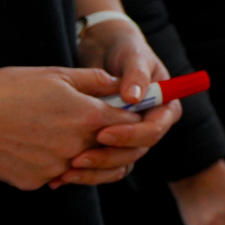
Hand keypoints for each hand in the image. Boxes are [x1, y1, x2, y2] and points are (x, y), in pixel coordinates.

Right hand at [0, 65, 164, 190]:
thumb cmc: (7, 90)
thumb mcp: (56, 75)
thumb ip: (94, 81)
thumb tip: (119, 85)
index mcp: (88, 117)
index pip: (131, 124)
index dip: (134, 118)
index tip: (130, 114)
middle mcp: (77, 147)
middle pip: (114, 151)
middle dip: (115, 141)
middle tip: (105, 130)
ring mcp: (56, 168)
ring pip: (85, 167)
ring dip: (85, 155)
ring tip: (67, 136)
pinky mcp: (35, 182)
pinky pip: (56, 175)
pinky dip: (53, 164)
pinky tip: (36, 146)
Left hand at [56, 22, 176, 186]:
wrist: (105, 50)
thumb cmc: (125, 49)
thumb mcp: (133, 56)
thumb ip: (136, 75)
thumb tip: (134, 98)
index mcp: (165, 108)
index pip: (154, 130)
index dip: (130, 136)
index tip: (103, 133)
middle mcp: (150, 126)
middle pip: (136, 152)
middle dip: (107, 157)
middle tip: (78, 158)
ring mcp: (131, 137)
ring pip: (118, 164)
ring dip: (94, 171)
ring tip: (66, 171)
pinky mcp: (111, 144)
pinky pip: (102, 166)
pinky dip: (84, 172)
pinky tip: (59, 175)